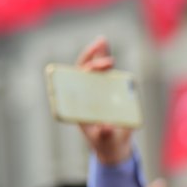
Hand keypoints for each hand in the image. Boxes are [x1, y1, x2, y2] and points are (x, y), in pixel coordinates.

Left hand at [76, 36, 132, 165]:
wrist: (113, 145)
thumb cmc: (106, 143)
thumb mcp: (105, 140)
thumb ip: (104, 134)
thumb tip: (106, 126)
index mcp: (78, 106)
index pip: (73, 86)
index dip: (79, 74)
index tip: (88, 69)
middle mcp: (84, 96)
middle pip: (82, 74)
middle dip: (91, 62)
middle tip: (106, 57)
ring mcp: (94, 91)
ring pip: (91, 69)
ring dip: (96, 54)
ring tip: (102, 40)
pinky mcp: (106, 90)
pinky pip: (104, 72)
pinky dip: (104, 58)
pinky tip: (105, 45)